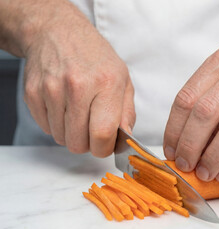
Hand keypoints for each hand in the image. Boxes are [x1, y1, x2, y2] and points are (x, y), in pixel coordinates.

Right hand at [23, 4, 134, 156]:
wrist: (58, 32)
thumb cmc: (95, 57)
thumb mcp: (123, 79)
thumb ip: (127, 112)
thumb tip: (125, 139)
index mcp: (106, 83)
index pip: (102, 134)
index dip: (104, 149)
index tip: (105, 145)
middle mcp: (78, 86)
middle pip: (78, 143)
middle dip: (88, 144)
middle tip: (91, 129)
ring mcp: (52, 90)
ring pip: (61, 138)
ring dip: (72, 134)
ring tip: (78, 113)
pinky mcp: (33, 93)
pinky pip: (46, 128)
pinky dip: (56, 125)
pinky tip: (64, 107)